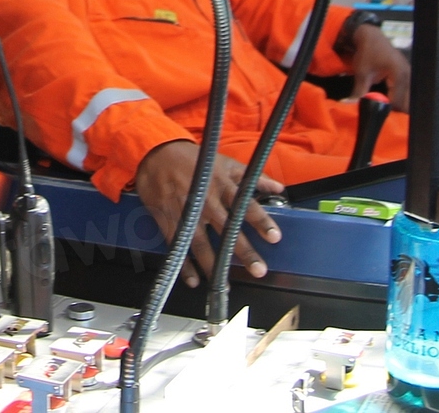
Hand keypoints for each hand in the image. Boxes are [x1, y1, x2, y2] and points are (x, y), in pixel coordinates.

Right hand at [133, 140, 283, 287]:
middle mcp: (207, 201)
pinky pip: (178, 247)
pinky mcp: (169, 221)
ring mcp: (187, 213)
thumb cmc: (196, 159)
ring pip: (203, 244)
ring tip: (224, 284)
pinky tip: (194, 280)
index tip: (275, 237)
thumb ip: (254, 177)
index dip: (261, 221)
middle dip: (244, 251)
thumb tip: (279, 187)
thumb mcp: (227, 162)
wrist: (159, 155)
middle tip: (258, 269)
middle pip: (228, 230)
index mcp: (223, 186)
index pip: (247, 206)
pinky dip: (185, 265)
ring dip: (214, 265)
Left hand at [349, 23, 409, 112]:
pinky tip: (389, 102)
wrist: (371, 36)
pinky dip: (398, 98)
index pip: (397, 100)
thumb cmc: (368, 52)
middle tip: (382, 116)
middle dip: (395, 110)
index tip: (376, 116)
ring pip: (407, 98)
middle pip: (406, 101)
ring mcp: (408, 74)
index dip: (386, 110)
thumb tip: (351, 107)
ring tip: (386, 111)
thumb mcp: (362, 73)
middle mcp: (407, 75)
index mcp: (399, 74)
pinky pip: (405, 92)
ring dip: (398, 105)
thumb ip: (359, 92)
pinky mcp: (405, 75)